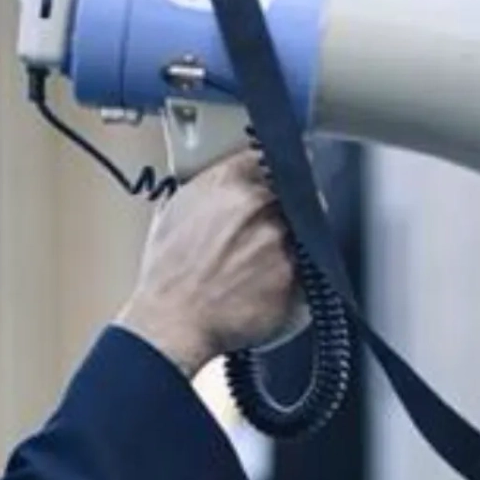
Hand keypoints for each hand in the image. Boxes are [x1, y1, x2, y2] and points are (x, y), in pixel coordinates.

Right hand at [114, 150, 296, 379]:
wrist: (173, 321)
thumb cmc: (168, 274)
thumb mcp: (173, 212)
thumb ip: (207, 190)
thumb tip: (230, 180)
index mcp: (227, 182)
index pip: (267, 158)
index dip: (272, 171)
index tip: (278, 178)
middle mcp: (258, 205)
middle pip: (293, 192)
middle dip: (287, 207)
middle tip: (270, 229)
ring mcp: (281, 240)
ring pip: (306, 229)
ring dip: (294, 241)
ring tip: (263, 263)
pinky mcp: (297, 274)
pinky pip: (311, 266)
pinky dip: (297, 273)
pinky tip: (269, 284)